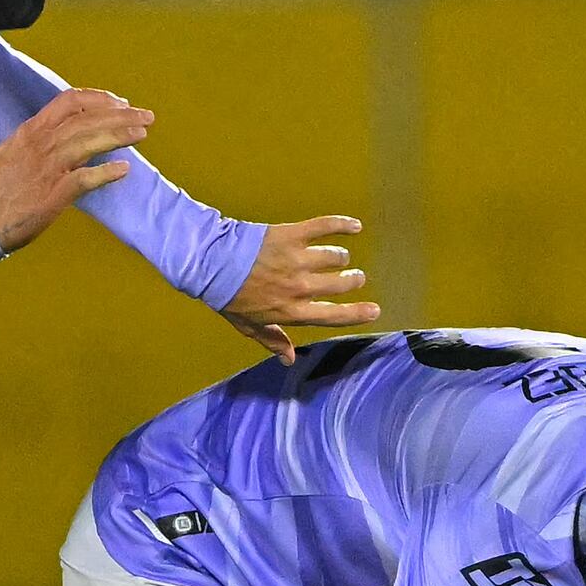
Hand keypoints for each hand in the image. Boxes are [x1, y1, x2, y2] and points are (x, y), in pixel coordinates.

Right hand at [0, 86, 153, 247]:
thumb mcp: (9, 151)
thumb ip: (33, 138)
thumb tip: (52, 130)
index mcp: (32, 131)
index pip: (70, 101)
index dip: (99, 99)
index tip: (120, 103)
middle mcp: (41, 143)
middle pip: (88, 118)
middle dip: (121, 115)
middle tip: (146, 116)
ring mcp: (48, 168)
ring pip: (89, 141)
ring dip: (119, 135)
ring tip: (142, 134)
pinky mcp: (53, 194)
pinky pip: (85, 178)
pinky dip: (106, 173)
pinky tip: (123, 170)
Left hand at [221, 213, 378, 357]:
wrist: (211, 263)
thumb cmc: (228, 297)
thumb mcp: (248, 325)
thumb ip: (272, 340)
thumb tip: (289, 360)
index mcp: (292, 310)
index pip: (334, 315)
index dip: (358, 314)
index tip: (375, 311)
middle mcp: (300, 287)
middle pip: (341, 283)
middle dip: (353, 280)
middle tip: (355, 277)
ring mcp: (297, 259)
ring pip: (335, 257)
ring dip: (341, 257)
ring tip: (340, 257)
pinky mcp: (292, 235)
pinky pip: (325, 227)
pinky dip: (342, 225)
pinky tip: (355, 226)